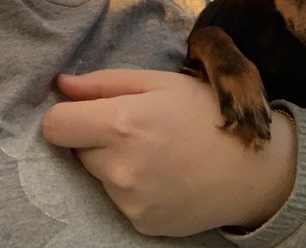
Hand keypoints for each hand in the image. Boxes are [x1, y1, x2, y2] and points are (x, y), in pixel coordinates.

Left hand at [41, 69, 296, 236]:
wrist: (250, 168)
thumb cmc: (205, 112)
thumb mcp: (159, 82)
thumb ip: (104, 82)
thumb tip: (60, 85)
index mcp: (122, 124)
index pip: (55, 126)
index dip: (66, 115)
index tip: (83, 111)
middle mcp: (121, 167)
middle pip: (76, 150)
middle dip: (95, 137)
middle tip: (136, 128)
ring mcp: (130, 201)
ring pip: (98, 174)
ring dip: (114, 162)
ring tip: (154, 151)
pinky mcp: (141, 223)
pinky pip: (118, 198)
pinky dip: (132, 186)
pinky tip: (162, 174)